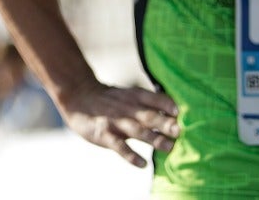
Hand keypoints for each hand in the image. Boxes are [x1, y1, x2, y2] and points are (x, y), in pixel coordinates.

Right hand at [56, 81, 179, 167]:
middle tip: (179, 131)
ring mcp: (116, 122)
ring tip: (169, 147)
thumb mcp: (129, 95)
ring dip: (153, 139)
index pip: (155, 99)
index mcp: (135, 97)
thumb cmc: (111, 99)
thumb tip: (176, 116)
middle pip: (149, 116)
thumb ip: (150, 105)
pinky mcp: (104, 134)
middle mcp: (127, 108)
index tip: (180, 113)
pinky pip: (119, 146)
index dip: (167, 105)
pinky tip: (142, 164)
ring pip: (137, 131)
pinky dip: (131, 155)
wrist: (79, 95)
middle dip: (165, 123)